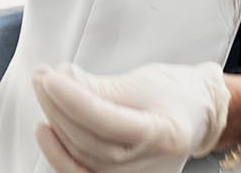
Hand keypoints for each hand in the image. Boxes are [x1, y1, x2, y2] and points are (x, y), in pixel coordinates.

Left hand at [32, 61, 229, 172]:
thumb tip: (61, 81)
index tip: (51, 77)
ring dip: (56, 122)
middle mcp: (149, 166)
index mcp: (163, 134)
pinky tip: (46, 129)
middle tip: (43, 76)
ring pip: (81, 158)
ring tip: (45, 92)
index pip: (106, 120)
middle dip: (59, 106)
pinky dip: (59, 153)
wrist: (197, 114)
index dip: (73, 99)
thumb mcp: (143, 81)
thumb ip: (101, 87)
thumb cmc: (176, 93)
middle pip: (89, 141)